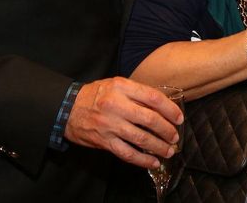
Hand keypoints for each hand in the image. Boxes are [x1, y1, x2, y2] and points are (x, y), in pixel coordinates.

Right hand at [64, 77, 183, 168]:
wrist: (67, 108)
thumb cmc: (95, 94)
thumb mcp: (116, 84)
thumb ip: (136, 92)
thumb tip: (161, 104)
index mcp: (122, 87)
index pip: (153, 98)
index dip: (170, 109)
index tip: (178, 117)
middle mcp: (116, 105)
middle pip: (150, 119)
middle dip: (167, 130)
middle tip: (175, 136)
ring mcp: (110, 125)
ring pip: (141, 139)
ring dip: (159, 147)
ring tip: (169, 150)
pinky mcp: (104, 141)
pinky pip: (127, 153)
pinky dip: (142, 160)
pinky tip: (152, 162)